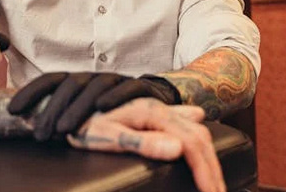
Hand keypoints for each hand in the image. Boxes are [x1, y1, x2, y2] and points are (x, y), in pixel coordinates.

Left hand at [7, 72, 180, 140]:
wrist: (156, 99)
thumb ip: (64, 114)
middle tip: (40, 133)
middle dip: (53, 108)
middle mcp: (94, 77)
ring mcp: (117, 80)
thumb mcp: (86, 110)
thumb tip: (31, 127)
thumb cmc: (114, 108)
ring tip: (64, 129)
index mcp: (79, 81)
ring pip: (95, 86)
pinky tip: (103, 107)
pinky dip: (115, 96)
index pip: (51, 80)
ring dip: (78, 106)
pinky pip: (129, 87)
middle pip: (71, 84)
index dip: (31, 92)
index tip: (12, 110)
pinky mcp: (141, 87)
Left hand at [67, 98, 225, 191]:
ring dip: (208, 157)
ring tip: (214, 182)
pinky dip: (198, 143)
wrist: (72, 102)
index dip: (205, 171)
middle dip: (213, 168)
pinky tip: (201, 147)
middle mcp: (159, 107)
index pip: (191, 142)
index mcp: (152, 111)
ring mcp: (158, 109)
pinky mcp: (154, 114)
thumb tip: (178, 149)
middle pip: (198, 136)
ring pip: (195, 130)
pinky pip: (185, 126)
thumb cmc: (86, 124)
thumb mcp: (109, 136)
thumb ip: (142, 142)